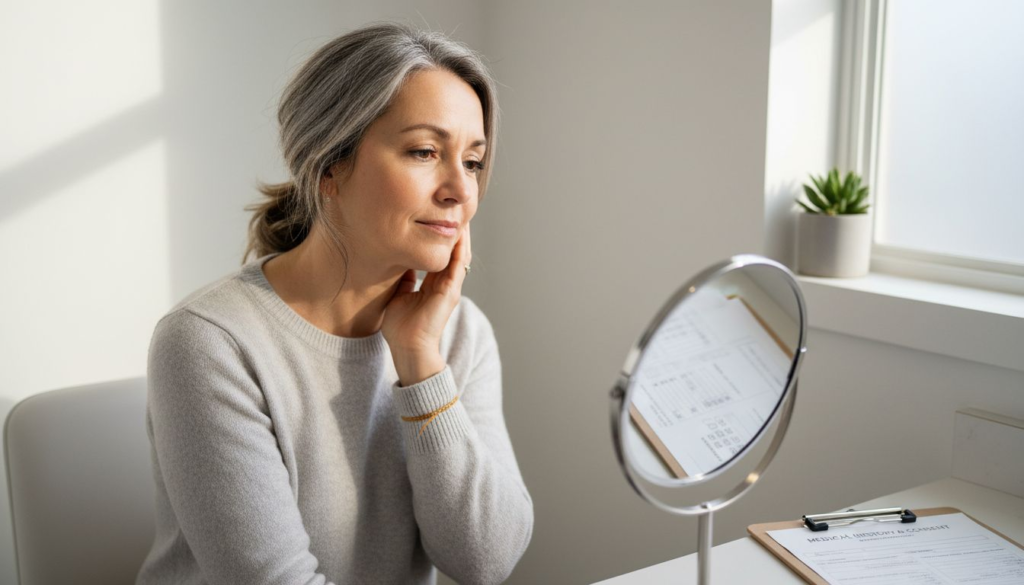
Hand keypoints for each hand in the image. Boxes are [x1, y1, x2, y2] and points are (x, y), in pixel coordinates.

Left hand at [382, 223, 471, 385]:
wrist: (408, 349)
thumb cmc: (400, 328)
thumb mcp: (399, 294)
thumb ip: (404, 278)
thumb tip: (400, 260)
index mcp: (435, 285)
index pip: (442, 255)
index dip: (443, 236)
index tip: (438, 217)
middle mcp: (446, 284)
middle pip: (455, 251)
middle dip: (455, 231)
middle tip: (453, 209)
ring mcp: (450, 288)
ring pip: (459, 255)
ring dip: (461, 235)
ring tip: (459, 215)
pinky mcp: (449, 292)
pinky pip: (456, 265)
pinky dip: (458, 249)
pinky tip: (458, 233)